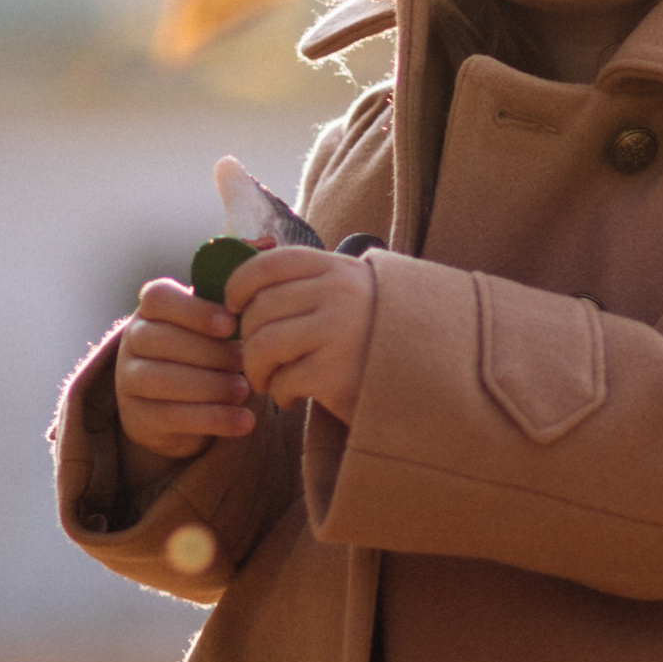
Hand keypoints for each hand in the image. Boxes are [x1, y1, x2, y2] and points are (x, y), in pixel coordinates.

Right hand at [114, 276, 254, 462]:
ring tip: (244, 391)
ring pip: (164, 380)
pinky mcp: (138, 417)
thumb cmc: (208, 350)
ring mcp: (129, 380)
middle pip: (162, 341)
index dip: (193, 310)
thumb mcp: (220, 320)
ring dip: (210, 387)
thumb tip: (265, 241)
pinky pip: (171, 417)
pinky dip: (212, 420)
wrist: (183, 406)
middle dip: (209, 354)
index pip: (158, 298)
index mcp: (153, 309)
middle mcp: (133, 340)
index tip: (230, 325)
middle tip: (247, 363)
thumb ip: (238, 284)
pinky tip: (244, 422)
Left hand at [228, 245, 375, 422]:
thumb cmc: (377, 341)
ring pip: (264, 344)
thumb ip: (310, 284)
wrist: (431, 382)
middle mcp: (340, 293)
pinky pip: (283, 380)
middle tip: (258, 360)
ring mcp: (339, 331)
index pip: (270, 264)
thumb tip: (243, 287)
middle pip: (260, 309)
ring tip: (267, 382)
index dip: (239, 284)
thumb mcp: (351, 295)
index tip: (232, 307)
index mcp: (339, 268)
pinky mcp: (337, 372)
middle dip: (247, 339)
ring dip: (256, 369)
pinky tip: (295, 397)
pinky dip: (280, 393)